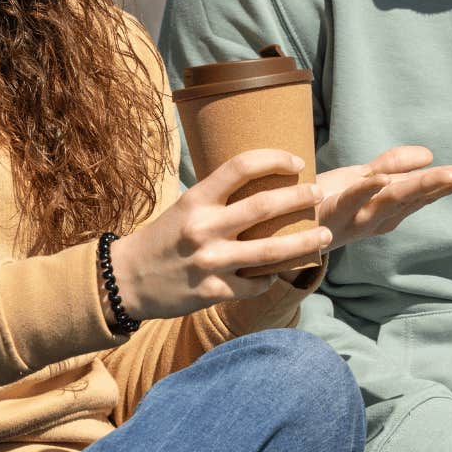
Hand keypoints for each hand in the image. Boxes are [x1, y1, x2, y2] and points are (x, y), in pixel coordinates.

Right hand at [109, 149, 330, 320]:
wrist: (125, 280)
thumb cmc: (162, 238)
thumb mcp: (185, 207)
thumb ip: (220, 199)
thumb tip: (266, 185)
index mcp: (196, 200)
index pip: (241, 167)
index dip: (274, 159)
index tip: (297, 161)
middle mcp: (204, 228)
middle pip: (265, 207)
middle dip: (300, 198)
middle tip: (320, 194)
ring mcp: (209, 262)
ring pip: (271, 251)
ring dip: (305, 243)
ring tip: (326, 236)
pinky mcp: (211, 292)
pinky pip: (254, 284)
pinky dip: (271, 278)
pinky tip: (279, 272)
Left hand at [314, 145, 451, 250]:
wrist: (277, 231)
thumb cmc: (322, 202)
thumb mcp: (361, 178)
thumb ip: (393, 165)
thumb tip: (430, 155)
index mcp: (391, 207)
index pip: (431, 189)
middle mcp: (379, 216)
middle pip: (421, 194)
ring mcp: (355, 217)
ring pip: (393, 198)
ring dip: (421, 185)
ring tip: (449, 171)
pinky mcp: (328, 213)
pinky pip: (349, 200)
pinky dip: (365, 190)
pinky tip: (382, 178)